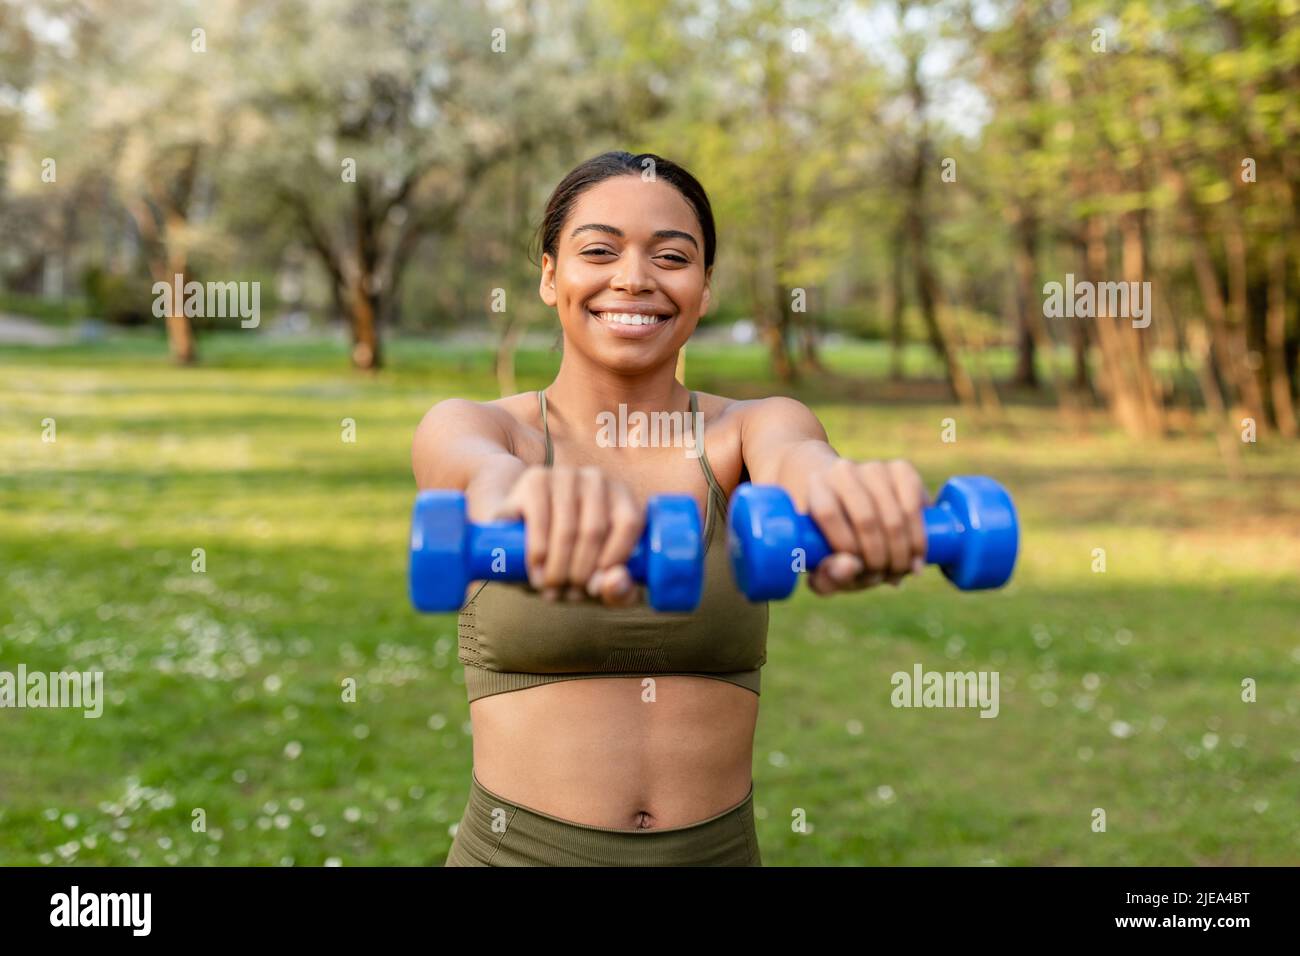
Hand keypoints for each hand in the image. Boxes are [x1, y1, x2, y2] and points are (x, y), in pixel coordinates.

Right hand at [491, 464, 642, 606]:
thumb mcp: (598, 581)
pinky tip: (536, 571)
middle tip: (567, 594)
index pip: (629, 522)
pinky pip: (541, 520)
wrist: (519, 535)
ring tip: (549, 588)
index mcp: (622, 497)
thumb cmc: (570, 559)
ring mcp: (565, 476)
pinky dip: (538, 552)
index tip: (595, 588)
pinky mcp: (536, 479)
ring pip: (568, 529)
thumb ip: (618, 590)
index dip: (614, 558)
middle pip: (595, 530)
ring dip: (558, 567)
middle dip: (580, 572)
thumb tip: (615, 580)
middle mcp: (597, 479)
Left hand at [803, 458, 929, 594]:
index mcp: (815, 487)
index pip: (828, 513)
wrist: (851, 502)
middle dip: (878, 558)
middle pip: (865, 518)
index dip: (845, 546)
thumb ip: (827, 576)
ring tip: (898, 572)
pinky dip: (918, 538)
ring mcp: (875, 467)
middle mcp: (843, 471)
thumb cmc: (832, 538)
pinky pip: (914, 507)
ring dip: (900, 554)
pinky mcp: (902, 469)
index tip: (857, 569)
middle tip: (881, 577)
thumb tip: (851, 566)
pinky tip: (916, 557)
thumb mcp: (822, 563)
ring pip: (893, 517)